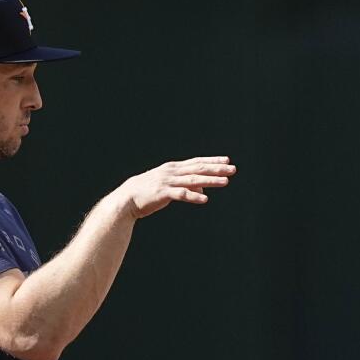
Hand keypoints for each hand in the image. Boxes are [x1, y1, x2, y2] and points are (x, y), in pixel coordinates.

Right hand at [114, 157, 235, 219]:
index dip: (212, 160)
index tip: (227, 160)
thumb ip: (187, 184)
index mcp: (173, 168)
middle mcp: (172, 172)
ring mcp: (167, 182)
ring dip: (210, 181)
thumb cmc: (149, 192)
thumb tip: (203, 187)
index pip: (196, 162)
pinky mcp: (163, 193)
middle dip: (217, 168)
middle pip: (198, 168)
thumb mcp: (169, 185)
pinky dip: (194, 196)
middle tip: (233, 169)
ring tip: (225, 182)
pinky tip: (205, 199)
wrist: (127, 198)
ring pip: (193, 180)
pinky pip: (181, 194)